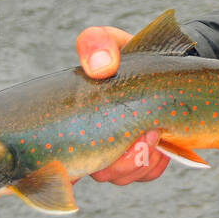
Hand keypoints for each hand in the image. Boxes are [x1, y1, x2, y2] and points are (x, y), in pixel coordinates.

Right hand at [75, 25, 169, 183]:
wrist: (165, 63)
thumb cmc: (126, 55)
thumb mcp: (107, 40)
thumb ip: (96, 43)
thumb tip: (101, 68)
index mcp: (70, 122)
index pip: (53, 160)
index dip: (63, 170)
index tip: (94, 153)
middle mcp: (87, 144)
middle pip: (95, 173)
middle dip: (121, 160)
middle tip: (144, 133)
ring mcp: (115, 155)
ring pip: (121, 177)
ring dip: (141, 159)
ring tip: (156, 132)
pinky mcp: (142, 160)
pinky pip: (146, 175)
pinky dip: (156, 161)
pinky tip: (164, 140)